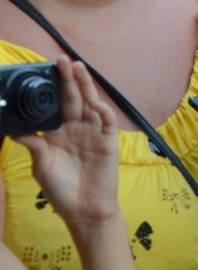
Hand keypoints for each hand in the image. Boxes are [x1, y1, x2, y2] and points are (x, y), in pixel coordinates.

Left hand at [19, 59, 121, 231]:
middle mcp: (76, 129)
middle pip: (73, 99)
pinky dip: (102, 111)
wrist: (84, 209)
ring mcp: (92, 133)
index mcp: (57, 134)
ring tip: (79, 68)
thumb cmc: (61, 190)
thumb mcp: (42, 167)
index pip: (55, 106)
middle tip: (62, 60)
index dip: (52, 89)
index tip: (44, 73)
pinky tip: (94, 103)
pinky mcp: (107, 141)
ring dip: (86, 86)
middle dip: (68, 79)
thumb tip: (17, 130)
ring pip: (90, 103)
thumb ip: (34, 146)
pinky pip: (106, 121)